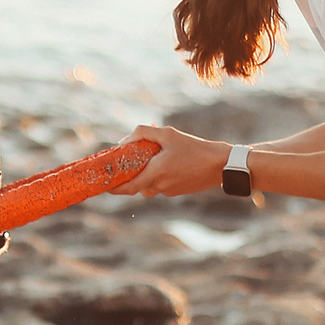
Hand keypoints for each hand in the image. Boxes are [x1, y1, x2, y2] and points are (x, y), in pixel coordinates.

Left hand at [111, 125, 227, 197]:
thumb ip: (143, 133)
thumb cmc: (194, 148)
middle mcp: (160, 186)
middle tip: (126, 162)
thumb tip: (123, 141)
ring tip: (152, 154)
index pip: (128, 187)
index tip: (103, 185)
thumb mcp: (167, 134)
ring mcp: (169, 191)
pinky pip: (161, 184)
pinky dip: (157, 174)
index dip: (114, 188)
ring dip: (145, 172)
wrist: (220, 165)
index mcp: (156, 174)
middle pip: (137, 184)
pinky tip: (166, 159)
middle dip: (130, 174)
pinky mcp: (177, 191)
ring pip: (149, 184)